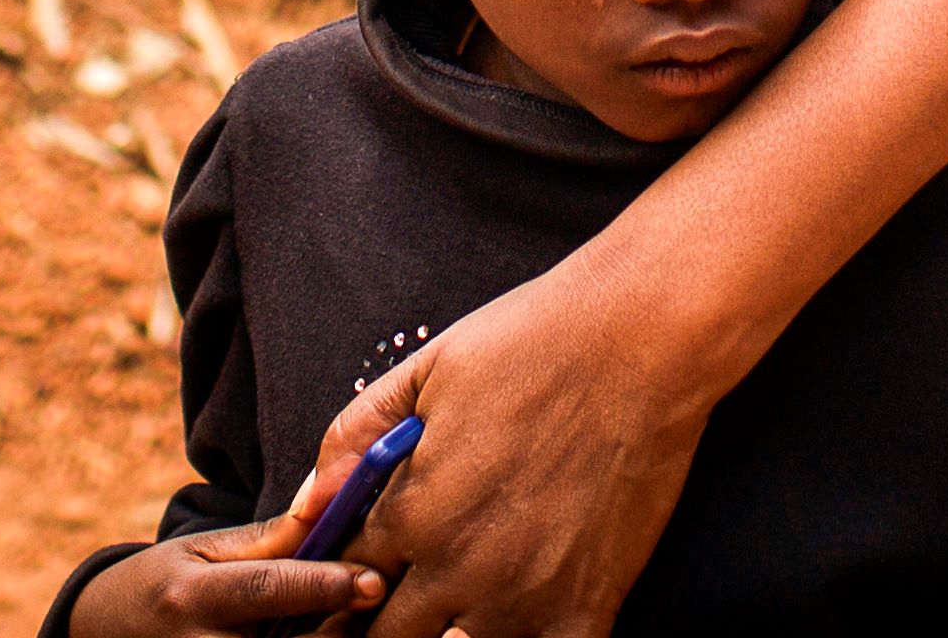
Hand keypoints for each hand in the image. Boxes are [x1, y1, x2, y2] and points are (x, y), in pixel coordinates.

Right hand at [65, 452, 391, 637]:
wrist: (104, 635)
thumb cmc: (164, 585)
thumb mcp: (202, 551)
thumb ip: (267, 540)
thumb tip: (329, 509)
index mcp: (192, 596)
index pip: (267, 589)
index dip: (325, 585)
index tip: (373, 581)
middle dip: (339, 631)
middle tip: (373, 601)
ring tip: (348, 619)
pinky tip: (324, 634)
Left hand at [320, 242, 720, 637]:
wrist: (638, 340)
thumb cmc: (532, 341)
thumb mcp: (426, 370)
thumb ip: (356, 435)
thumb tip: (310, 501)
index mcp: (415, 512)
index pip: (348, 581)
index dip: (340, 586)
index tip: (350, 584)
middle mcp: (461, 568)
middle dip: (382, 624)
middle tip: (395, 605)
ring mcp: (525, 597)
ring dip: (447, 636)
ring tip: (453, 611)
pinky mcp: (587, 606)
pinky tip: (516, 622)